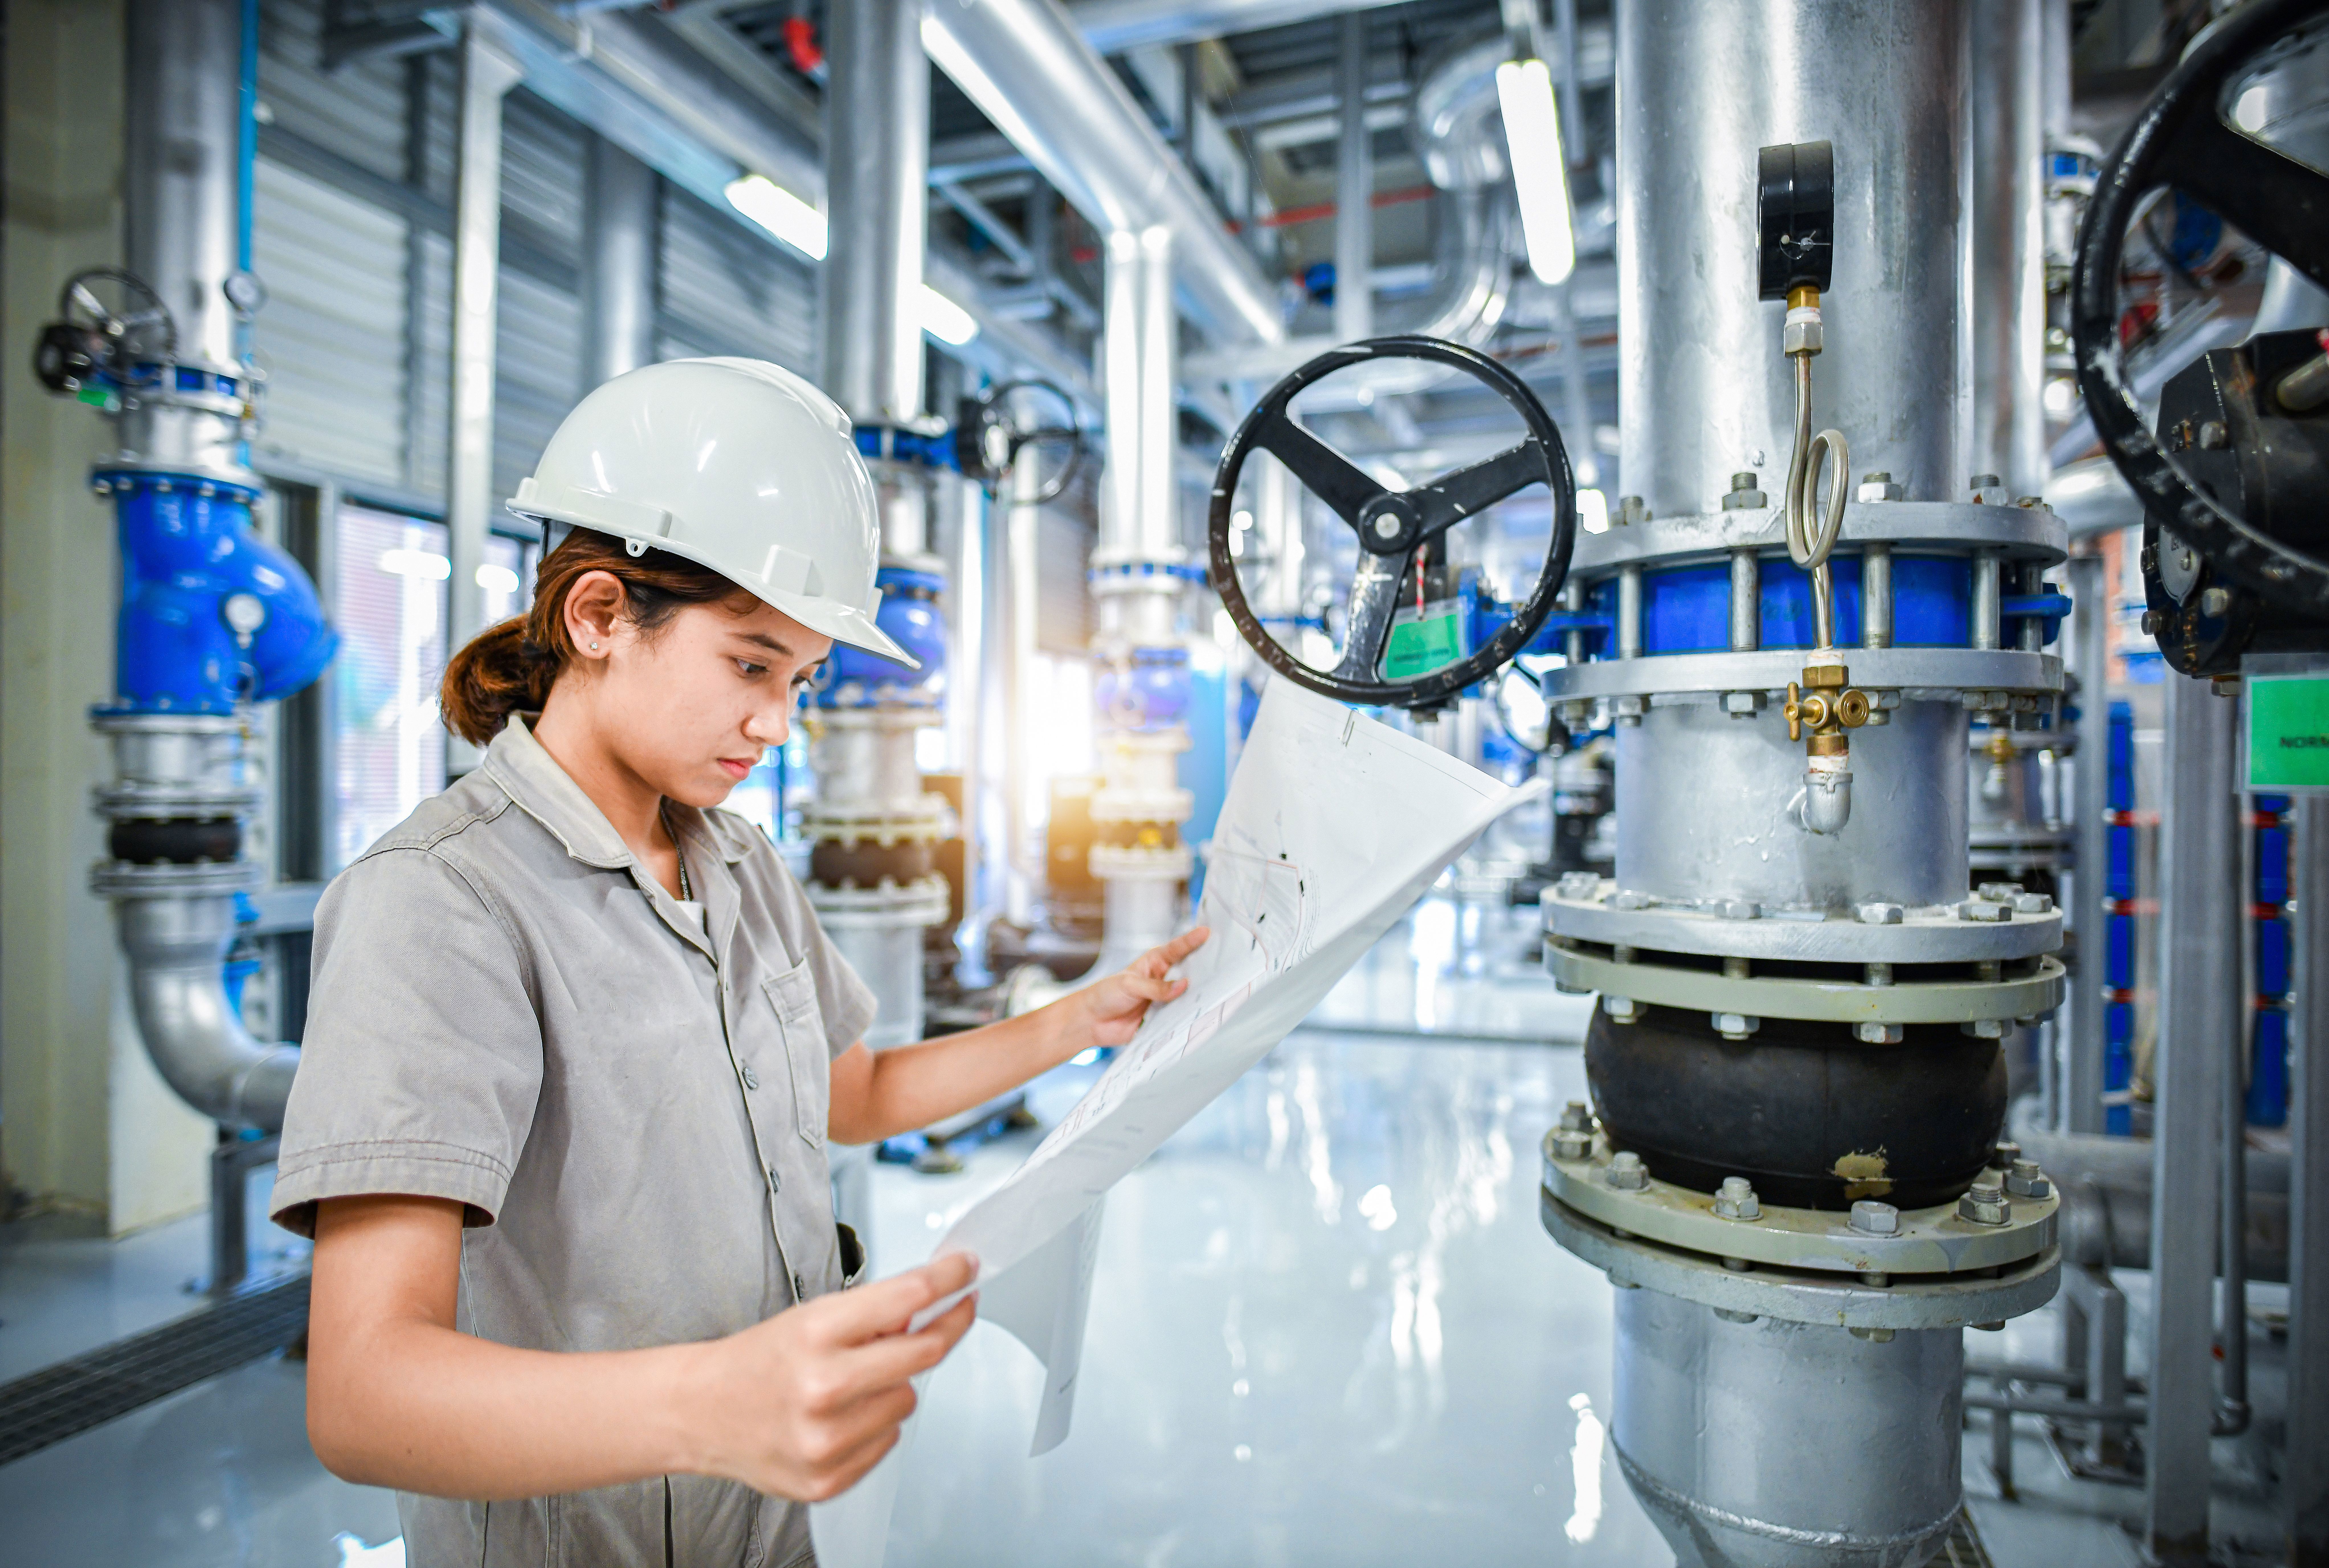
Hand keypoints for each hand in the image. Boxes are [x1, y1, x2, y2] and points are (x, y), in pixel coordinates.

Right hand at [680, 1251, 977, 1500]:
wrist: (700, 1412)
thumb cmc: (756, 1361)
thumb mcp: (810, 1318)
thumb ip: (873, 1314)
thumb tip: (933, 1304)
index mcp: (815, 1335)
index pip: (907, 1297)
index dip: (948, 1280)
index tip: (965, 1270)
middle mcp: (822, 1388)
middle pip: (924, 1353)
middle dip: (947, 1326)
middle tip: (955, 1309)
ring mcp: (826, 1439)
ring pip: (908, 1400)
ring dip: (895, 1385)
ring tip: (852, 1382)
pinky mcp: (829, 1478)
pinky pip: (888, 1440)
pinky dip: (875, 1424)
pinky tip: (841, 1416)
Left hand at [1075, 927, 1209, 1049]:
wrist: (1091, 1022)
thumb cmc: (1106, 995)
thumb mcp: (1129, 985)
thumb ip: (1156, 987)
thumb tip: (1183, 986)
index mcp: (1154, 963)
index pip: (1176, 949)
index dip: (1191, 941)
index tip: (1206, 932)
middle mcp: (1162, 980)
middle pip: (1188, 972)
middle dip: (1205, 969)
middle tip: (1224, 965)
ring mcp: (1164, 1000)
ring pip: (1187, 996)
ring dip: (1199, 996)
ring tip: (1219, 993)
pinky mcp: (1163, 1019)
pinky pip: (1180, 1019)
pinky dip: (1189, 1018)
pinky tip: (1201, 1017)